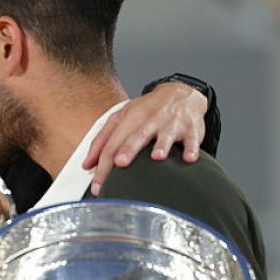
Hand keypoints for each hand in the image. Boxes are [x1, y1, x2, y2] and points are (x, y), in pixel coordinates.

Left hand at [83, 80, 208, 195]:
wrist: (181, 94)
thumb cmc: (148, 110)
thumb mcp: (122, 118)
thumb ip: (103, 140)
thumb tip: (87, 164)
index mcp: (130, 117)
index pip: (113, 141)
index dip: (103, 163)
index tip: (98, 184)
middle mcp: (150, 119)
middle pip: (137, 135)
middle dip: (129, 149)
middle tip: (120, 164)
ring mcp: (171, 123)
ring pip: (165, 134)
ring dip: (161, 145)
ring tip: (157, 157)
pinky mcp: (190, 129)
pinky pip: (192, 139)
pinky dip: (191, 148)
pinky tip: (189, 158)